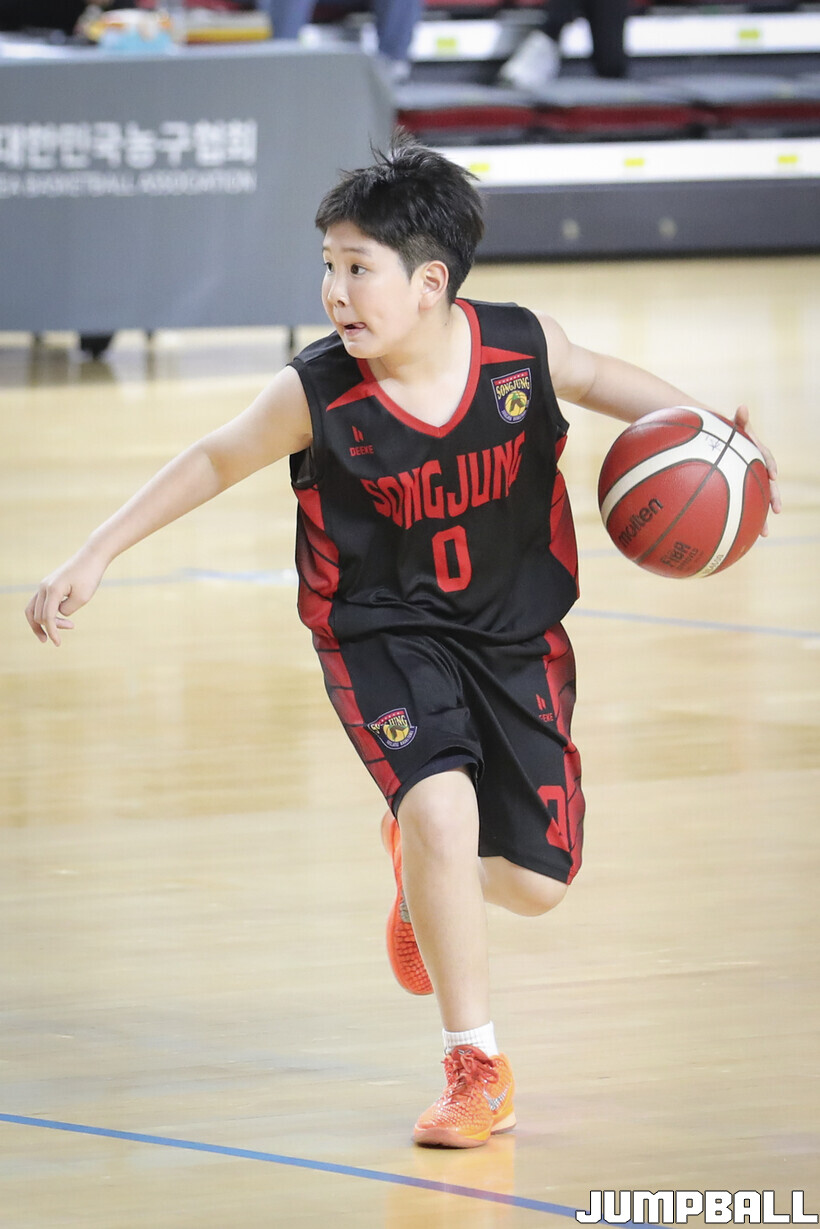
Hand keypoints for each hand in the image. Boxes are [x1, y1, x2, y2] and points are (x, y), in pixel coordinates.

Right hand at [25, 546, 106, 645]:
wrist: (91, 557)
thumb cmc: (89, 576)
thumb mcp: (82, 598)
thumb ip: (67, 610)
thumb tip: (57, 615)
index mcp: (53, 590)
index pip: (47, 617)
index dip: (52, 632)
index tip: (58, 643)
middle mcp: (44, 587)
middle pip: (38, 615)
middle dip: (52, 626)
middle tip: (72, 626)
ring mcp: (44, 586)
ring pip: (32, 609)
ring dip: (38, 624)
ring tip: (46, 637)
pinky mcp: (48, 585)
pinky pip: (38, 603)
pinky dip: (42, 614)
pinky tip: (53, 620)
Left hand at [734, 405, 780, 535]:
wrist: (714, 441)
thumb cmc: (722, 433)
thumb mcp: (730, 426)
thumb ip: (738, 420)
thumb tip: (743, 406)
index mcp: (754, 453)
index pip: (765, 458)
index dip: (770, 466)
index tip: (773, 475)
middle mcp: (754, 468)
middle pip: (767, 485)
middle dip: (773, 498)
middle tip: (777, 510)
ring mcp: (747, 480)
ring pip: (756, 500)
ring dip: (761, 517)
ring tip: (764, 533)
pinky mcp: (738, 490)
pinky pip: (741, 506)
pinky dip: (740, 520)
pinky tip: (737, 536)